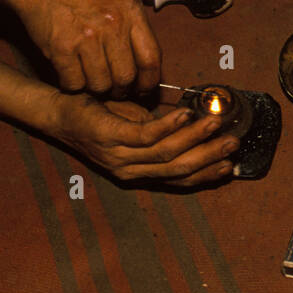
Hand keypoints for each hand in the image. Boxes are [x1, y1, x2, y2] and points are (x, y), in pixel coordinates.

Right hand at [14, 0, 161, 95]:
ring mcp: (87, 37)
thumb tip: (148, 65)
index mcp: (130, 12)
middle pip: (126, 77)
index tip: (143, 90)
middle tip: (113, 89)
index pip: (151, 58)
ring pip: (101, 85)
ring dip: (96, 89)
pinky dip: (73, 85)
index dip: (149, 81)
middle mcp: (112, 25)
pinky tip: (71, 74)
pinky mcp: (62, 48)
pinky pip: (74, 83)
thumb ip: (134, 27)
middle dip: (121, 89)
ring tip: (91, 79)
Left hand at [48, 96, 238, 184]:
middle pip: (177, 169)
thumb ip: (162, 131)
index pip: (178, 181)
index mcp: (138, 172)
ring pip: (165, 153)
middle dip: (208, 156)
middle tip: (232, 143)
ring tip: (216, 122)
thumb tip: (195, 122)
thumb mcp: (136, 127)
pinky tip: (185, 114)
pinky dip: (169, 124)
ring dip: (195, 138)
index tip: (231, 165)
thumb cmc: (101, 115)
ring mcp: (119, 155)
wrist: (60, 111)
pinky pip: (146, 134)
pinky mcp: (111, 135)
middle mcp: (130, 170)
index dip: (206, 174)